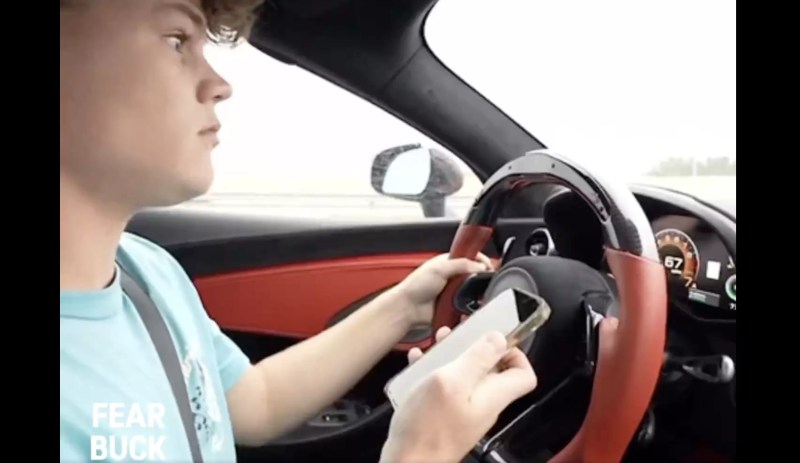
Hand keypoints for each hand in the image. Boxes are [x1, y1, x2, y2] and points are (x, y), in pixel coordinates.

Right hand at [380, 331, 536, 462]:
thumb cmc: (427, 428)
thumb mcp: (451, 382)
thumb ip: (477, 359)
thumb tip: (499, 338)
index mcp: (492, 396)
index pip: (523, 374)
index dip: (514, 351)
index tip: (494, 337)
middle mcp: (482, 405)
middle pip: (491, 370)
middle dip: (474, 348)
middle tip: (457, 336)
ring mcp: (463, 412)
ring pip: (466, 377)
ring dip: (452, 358)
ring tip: (435, 346)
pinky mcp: (444, 418)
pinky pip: (446, 389)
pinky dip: (434, 372)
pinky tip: (419, 365)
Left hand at [395, 253, 493, 326]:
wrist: (409, 308)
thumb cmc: (416, 286)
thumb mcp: (440, 268)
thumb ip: (461, 264)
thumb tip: (480, 266)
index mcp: (449, 261)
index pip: (472, 257)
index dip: (482, 260)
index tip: (489, 266)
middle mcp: (453, 275)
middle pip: (476, 274)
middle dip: (481, 277)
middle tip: (486, 280)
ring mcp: (454, 290)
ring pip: (474, 290)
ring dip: (476, 292)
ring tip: (478, 293)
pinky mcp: (455, 304)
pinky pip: (469, 304)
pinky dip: (471, 304)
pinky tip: (471, 304)